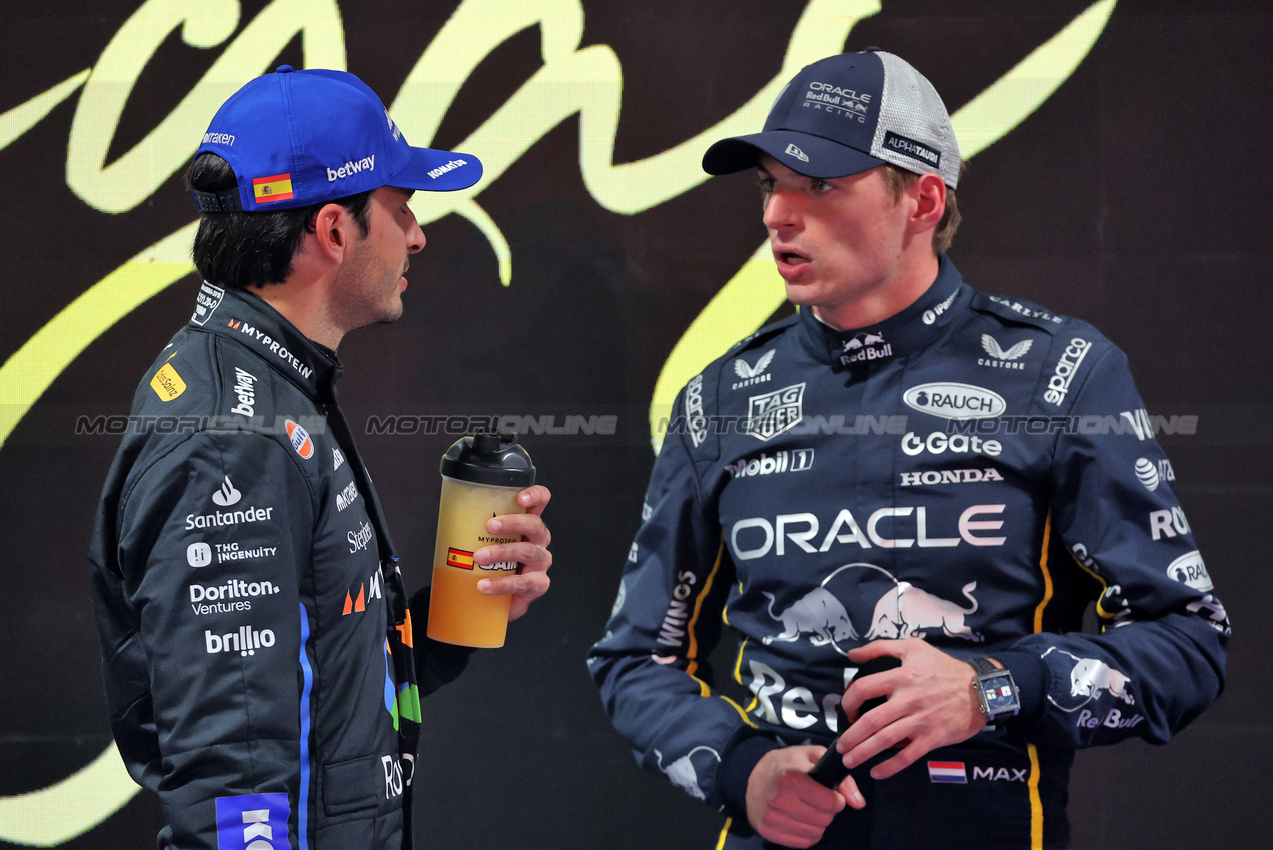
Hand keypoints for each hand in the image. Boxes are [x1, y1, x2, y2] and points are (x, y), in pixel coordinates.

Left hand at [474, 485, 551, 619]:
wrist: (491, 600)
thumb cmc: (489, 564)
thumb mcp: (483, 542)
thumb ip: (475, 527)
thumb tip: (447, 514)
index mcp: (527, 524)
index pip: (540, 501)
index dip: (535, 496)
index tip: (519, 498)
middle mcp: (539, 540)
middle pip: (535, 525)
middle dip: (513, 523)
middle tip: (489, 526)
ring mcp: (540, 563)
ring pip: (528, 552)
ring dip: (502, 552)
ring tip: (478, 557)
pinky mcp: (538, 585)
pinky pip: (523, 583)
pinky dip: (502, 584)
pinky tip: (484, 585)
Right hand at [745, 746, 863, 847]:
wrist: (754, 776)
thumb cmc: (787, 764)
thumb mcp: (814, 758)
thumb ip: (841, 778)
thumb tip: (858, 803)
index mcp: (790, 777)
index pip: (830, 803)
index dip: (837, 800)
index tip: (833, 795)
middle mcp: (778, 799)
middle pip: (824, 819)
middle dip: (827, 811)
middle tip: (818, 800)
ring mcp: (771, 817)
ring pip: (815, 833)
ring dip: (818, 823)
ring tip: (809, 808)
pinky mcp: (768, 831)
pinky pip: (802, 842)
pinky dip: (807, 833)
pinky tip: (801, 818)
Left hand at [835, 639, 985, 779]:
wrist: (981, 689)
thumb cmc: (944, 668)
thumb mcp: (913, 647)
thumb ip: (880, 647)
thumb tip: (852, 654)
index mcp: (902, 676)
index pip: (864, 688)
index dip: (848, 700)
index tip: (845, 710)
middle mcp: (909, 699)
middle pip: (871, 720)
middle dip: (851, 736)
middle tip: (840, 746)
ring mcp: (921, 720)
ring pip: (886, 740)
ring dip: (864, 752)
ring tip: (850, 761)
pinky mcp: (933, 737)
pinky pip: (908, 756)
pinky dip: (890, 766)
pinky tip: (877, 772)